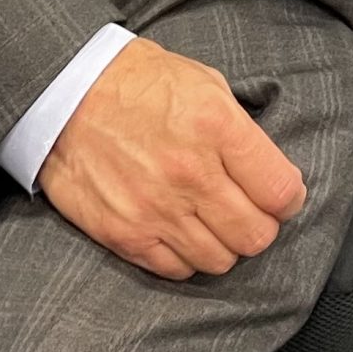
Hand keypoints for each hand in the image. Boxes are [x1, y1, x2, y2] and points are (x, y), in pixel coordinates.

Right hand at [38, 37, 307, 279]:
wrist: (64, 91)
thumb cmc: (136, 81)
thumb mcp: (204, 82)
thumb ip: (240, 131)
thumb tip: (269, 171)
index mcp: (216, 126)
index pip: (281, 192)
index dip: (288, 199)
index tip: (280, 196)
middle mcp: (190, 173)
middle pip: (256, 235)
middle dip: (260, 225)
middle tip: (247, 211)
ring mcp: (156, 208)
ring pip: (220, 260)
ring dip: (222, 244)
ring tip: (210, 221)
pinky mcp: (125, 234)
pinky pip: (176, 270)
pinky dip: (185, 256)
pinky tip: (180, 230)